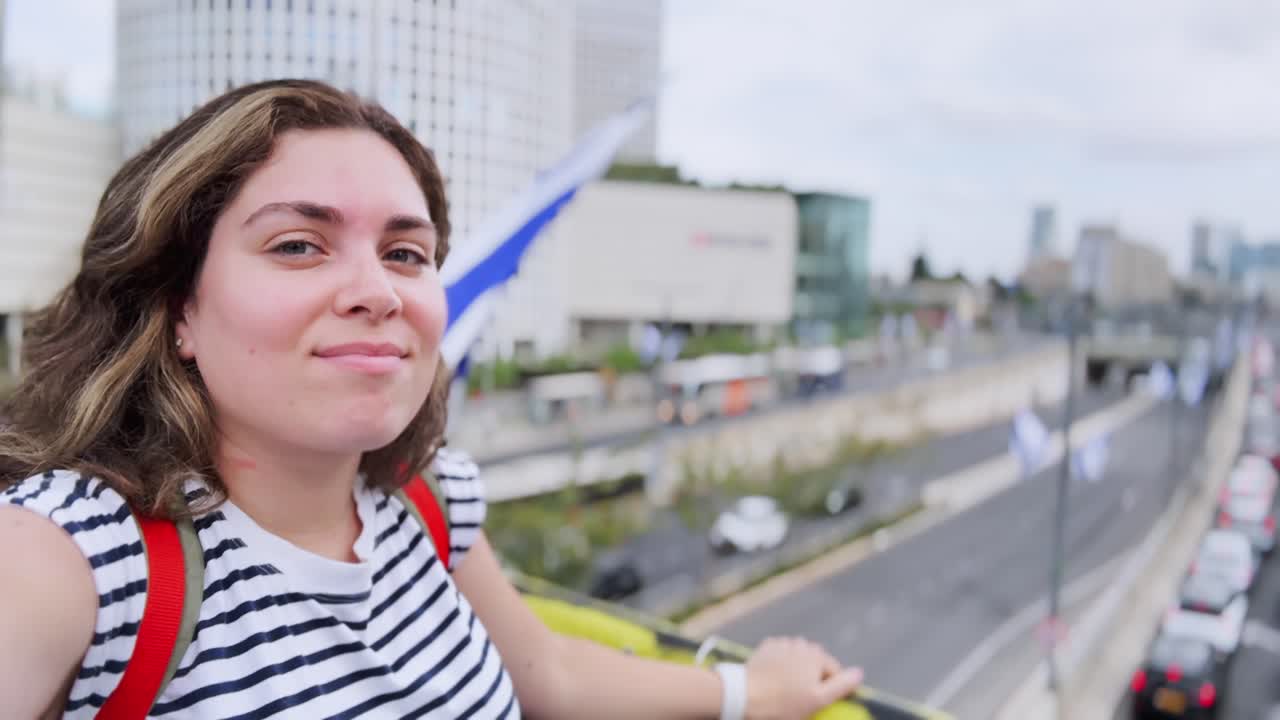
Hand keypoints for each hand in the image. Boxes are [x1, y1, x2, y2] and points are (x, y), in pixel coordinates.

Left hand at [742, 636, 862, 719]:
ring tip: (786, 689)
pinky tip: (774, 679)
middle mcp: (802, 644)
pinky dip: (781, 665)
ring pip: (799, 658)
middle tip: (800, 698)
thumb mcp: (818, 700)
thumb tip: (860, 673)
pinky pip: (782, 656)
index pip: (835, 672)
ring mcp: (783, 643)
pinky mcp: (767, 647)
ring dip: (797, 670)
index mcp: (817, 655)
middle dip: (813, 678)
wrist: (744, 696)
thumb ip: (842, 685)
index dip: (829, 689)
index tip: (817, 703)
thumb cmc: (782, 703)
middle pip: (816, 663)